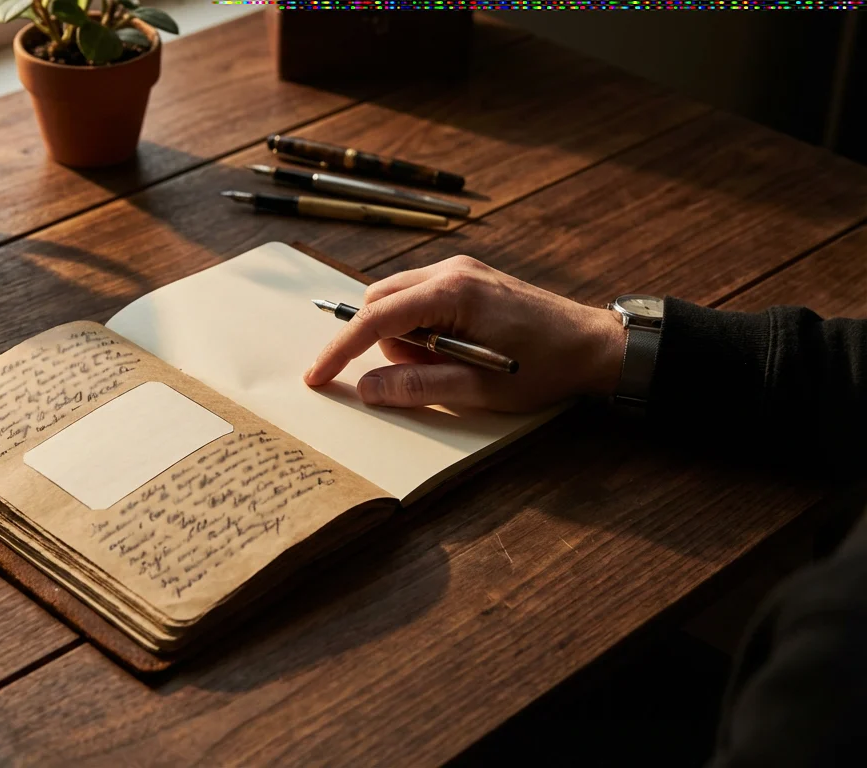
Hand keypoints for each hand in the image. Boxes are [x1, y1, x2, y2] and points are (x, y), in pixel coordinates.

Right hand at [303, 255, 627, 411]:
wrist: (593, 344)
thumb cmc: (543, 367)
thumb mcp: (478, 390)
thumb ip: (418, 387)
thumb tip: (367, 389)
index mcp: (451, 293)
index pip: (374, 318)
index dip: (340, 350)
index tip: (317, 377)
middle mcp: (450, 271)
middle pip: (379, 302)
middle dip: (383, 343)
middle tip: (424, 372)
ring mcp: (458, 270)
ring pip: (396, 301)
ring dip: (406, 338)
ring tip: (453, 363)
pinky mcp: (466, 278)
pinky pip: (419, 300)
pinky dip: (422, 329)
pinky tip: (457, 349)